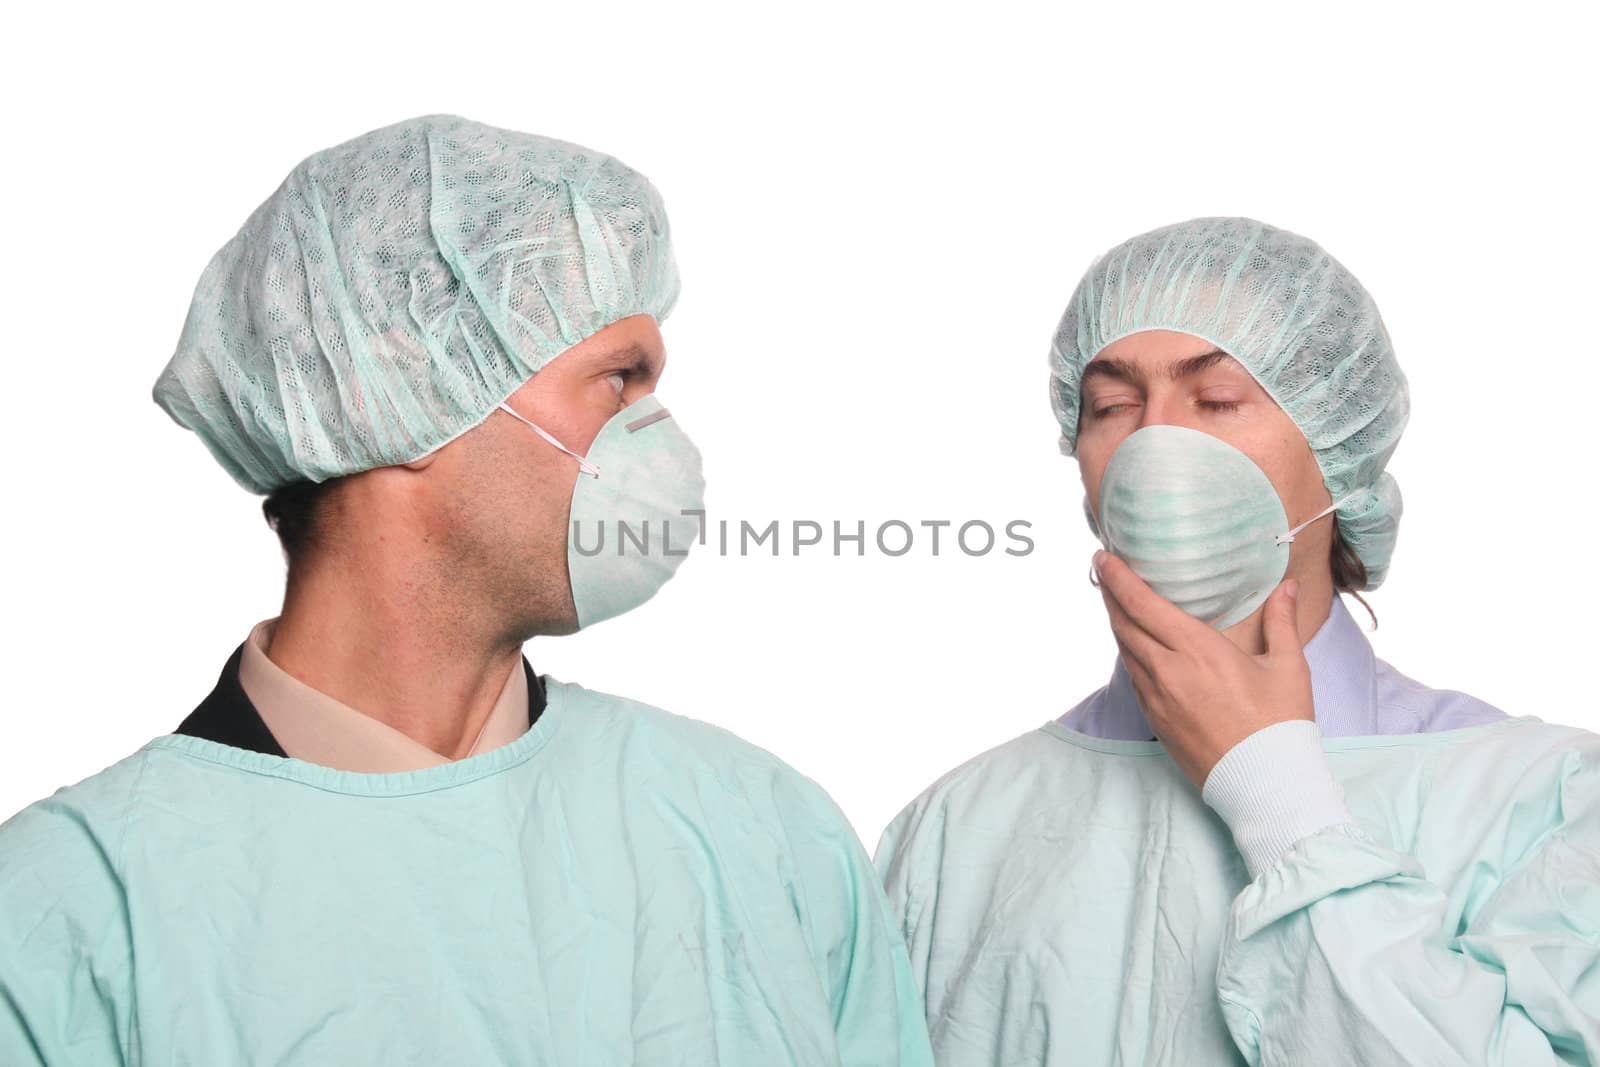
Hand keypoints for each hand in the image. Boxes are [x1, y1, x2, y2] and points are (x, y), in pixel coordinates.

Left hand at [1093, 549, 1312, 787]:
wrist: (1266, 784)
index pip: (1143, 604)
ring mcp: (1157, 698)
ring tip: (1115, 602)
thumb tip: (1288, 588)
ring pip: (1124, 650)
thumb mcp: (1288, 667)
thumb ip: (1282, 622)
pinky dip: (1128, 652)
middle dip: (1110, 594)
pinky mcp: (1155, 720)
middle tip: (1106, 571)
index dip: (1119, 578)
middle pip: (1124, 623)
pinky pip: (1133, 676)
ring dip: (1117, 622)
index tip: (1105, 557)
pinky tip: (1134, 644)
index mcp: (1199, 651)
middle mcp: (1169, 671)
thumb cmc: (1281, 726)